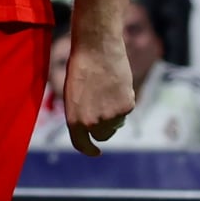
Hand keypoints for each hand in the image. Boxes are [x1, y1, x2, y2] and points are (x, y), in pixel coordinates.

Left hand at [62, 33, 134, 156]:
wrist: (97, 48)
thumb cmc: (81, 67)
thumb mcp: (73, 95)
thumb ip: (81, 114)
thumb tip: (93, 127)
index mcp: (74, 121)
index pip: (82, 144)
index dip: (89, 150)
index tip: (96, 151)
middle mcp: (92, 123)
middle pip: (103, 135)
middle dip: (104, 128)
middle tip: (104, 109)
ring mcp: (111, 117)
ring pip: (117, 123)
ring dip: (115, 112)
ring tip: (108, 89)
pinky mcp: (126, 106)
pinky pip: (127, 110)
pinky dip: (124, 100)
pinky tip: (117, 84)